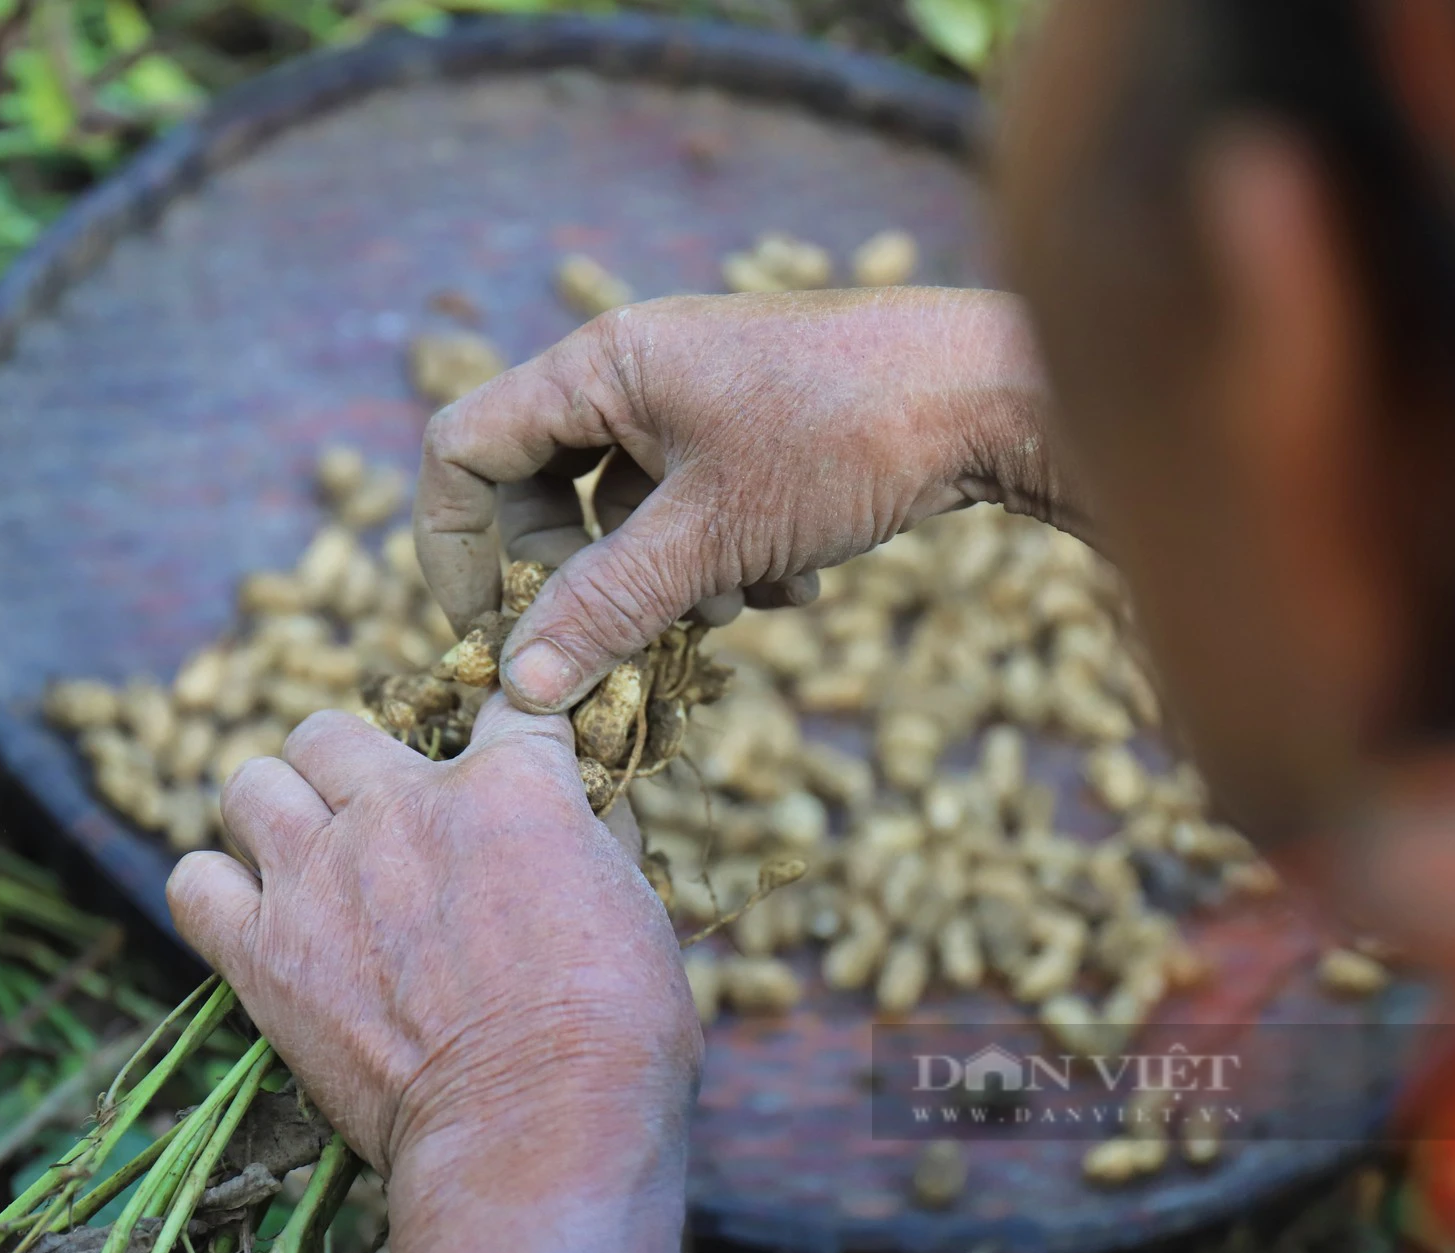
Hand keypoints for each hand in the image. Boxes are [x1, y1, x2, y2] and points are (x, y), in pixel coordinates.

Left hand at [166, 699, 699, 1252]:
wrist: (538, 1125)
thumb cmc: (612, 1028)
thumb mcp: (634, 905)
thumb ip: (594, 839)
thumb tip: (584, 812)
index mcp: (507, 785)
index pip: (502, 708)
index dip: (508, 733)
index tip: (510, 763)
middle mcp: (399, 808)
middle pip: (332, 732)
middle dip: (350, 768)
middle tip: (374, 821)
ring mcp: (320, 874)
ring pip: (250, 783)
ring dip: (276, 814)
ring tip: (304, 859)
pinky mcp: (263, 951)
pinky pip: (195, 883)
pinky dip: (218, 892)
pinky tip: (255, 918)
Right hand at [414, 286, 1076, 713]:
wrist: (1000, 391)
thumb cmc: (848, 438)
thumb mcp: (712, 535)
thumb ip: (606, 607)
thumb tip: (517, 684)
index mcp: (600, 366)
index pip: (465, 448)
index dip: (454, 546)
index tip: (487, 631)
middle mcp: (636, 371)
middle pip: (545, 492)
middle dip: (588, 579)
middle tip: (637, 636)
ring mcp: (698, 399)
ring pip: (629, 514)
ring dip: (670, 582)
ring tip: (741, 601)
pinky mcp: (754, 431)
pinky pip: (694, 510)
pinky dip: (727, 560)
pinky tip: (795, 581)